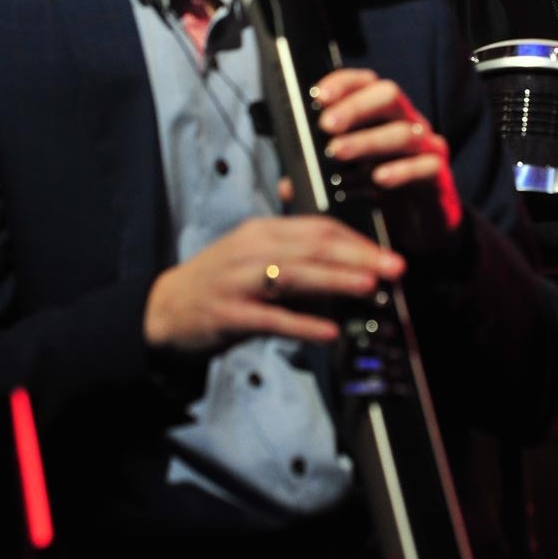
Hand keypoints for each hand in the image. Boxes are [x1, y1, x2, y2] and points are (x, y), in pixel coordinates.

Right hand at [144, 214, 405, 353]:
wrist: (164, 310)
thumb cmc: (221, 283)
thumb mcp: (255, 257)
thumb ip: (298, 256)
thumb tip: (350, 264)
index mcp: (262, 231)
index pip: (317, 226)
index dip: (355, 239)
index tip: (386, 252)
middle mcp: (250, 249)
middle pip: (312, 246)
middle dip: (358, 255)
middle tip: (393, 266)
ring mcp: (237, 281)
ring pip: (293, 275)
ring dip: (335, 279)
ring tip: (369, 286)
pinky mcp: (229, 314)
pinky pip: (271, 319)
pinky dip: (302, 325)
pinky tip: (329, 332)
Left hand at [314, 68, 462, 250]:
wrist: (420, 227)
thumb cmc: (382, 194)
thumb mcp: (346, 181)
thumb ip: (318, 177)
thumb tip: (287, 184)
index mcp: (383, 115)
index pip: (366, 83)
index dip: (343, 83)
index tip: (317, 97)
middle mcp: (407, 122)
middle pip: (388, 95)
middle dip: (355, 106)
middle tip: (326, 125)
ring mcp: (427, 147)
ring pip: (404, 131)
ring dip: (368, 140)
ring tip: (339, 153)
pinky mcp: (438, 176)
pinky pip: (426, 166)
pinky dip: (402, 170)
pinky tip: (380, 178)